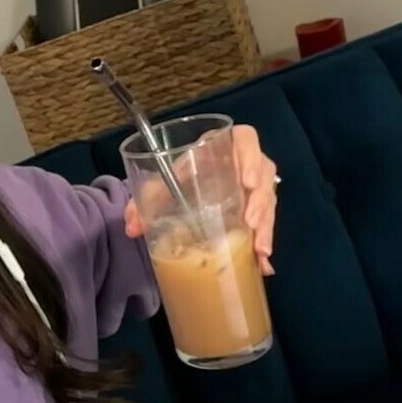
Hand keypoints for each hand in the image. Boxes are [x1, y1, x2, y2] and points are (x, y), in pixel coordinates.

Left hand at [124, 124, 278, 275]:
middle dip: (260, 200)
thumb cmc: (180, 174)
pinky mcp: (258, 206)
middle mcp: (245, 163)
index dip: (251, 157)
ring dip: (266, 225)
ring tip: (260, 249)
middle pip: (265, 174)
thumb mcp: (163, 183)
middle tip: (251, 221)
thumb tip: (132, 228)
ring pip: (269, 200)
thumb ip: (147, 198)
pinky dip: (264, 242)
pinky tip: (262, 263)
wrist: (189, 182)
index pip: (246, 139)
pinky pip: (267, 221)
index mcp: (223, 146)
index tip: (248, 182)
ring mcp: (255, 185)